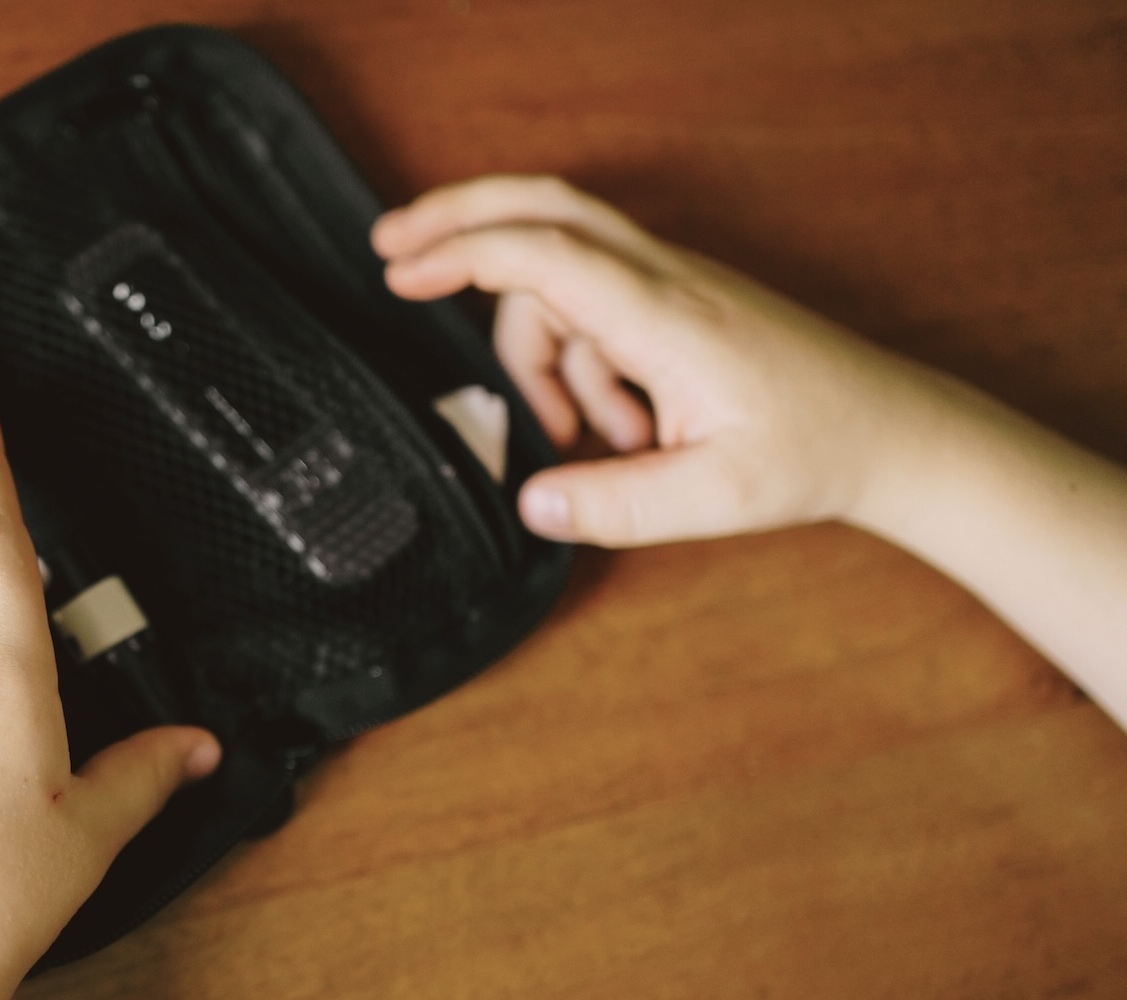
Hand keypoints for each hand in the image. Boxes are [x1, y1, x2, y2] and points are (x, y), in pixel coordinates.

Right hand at [372, 174, 945, 546]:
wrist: (893, 433)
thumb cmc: (815, 453)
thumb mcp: (714, 501)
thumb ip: (615, 507)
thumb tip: (530, 505)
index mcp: (667, 316)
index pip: (546, 255)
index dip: (463, 253)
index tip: (399, 270)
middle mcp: (664, 281)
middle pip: (544, 208)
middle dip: (461, 220)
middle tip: (391, 249)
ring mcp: (671, 284)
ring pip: (559, 284)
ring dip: (544, 359)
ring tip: (589, 442)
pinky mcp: (676, 304)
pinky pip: (594, 313)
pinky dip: (581, 368)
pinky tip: (621, 434)